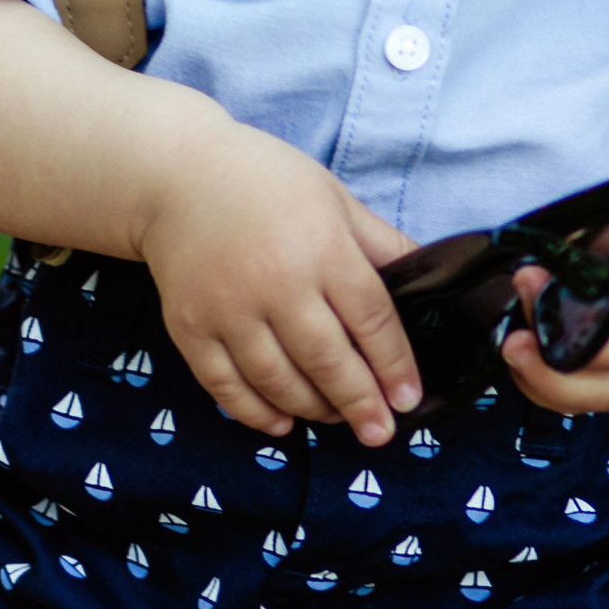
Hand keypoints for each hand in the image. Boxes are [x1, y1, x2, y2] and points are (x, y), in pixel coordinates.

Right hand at [136, 118, 420, 442]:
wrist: (177, 176)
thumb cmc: (266, 182)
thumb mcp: (336, 200)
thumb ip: (382, 244)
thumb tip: (432, 278)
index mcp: (322, 248)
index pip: (371, 320)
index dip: (394, 365)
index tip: (409, 398)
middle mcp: (276, 283)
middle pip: (328, 361)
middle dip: (360, 404)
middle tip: (380, 432)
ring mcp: (228, 309)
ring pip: (279, 381)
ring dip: (313, 409)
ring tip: (335, 418)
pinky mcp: (190, 327)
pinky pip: (225, 386)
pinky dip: (255, 412)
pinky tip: (281, 422)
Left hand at [499, 169, 608, 418]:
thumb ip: (608, 236)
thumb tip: (550, 262)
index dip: (583, 343)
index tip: (534, 318)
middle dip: (550, 374)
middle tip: (511, 341)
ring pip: (600, 400)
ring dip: (547, 381)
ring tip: (514, 343)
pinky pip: (599, 392)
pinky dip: (559, 382)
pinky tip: (532, 354)